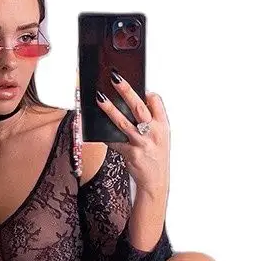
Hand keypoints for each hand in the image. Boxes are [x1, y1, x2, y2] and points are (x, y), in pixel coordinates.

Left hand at [95, 74, 169, 198]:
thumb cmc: (156, 157)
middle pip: (138, 107)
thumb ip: (150, 121)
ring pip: (122, 122)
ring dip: (110, 109)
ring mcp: (141, 143)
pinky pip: (115, 141)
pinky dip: (106, 135)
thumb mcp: (161, 137)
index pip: (156, 101)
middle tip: (115, 78)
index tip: (140, 87)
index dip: (147, 93)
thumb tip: (134, 103)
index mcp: (163, 126)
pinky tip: (97, 128)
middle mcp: (153, 133)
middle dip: (126, 90)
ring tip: (99, 98)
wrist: (156, 182)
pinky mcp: (130, 153)